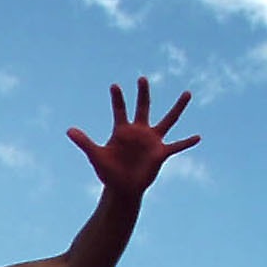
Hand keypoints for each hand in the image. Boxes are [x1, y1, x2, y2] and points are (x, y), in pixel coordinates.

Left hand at [67, 77, 199, 194]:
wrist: (121, 188)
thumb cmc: (108, 172)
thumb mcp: (96, 156)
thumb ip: (84, 142)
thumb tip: (68, 130)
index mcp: (122, 130)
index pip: (119, 110)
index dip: (117, 99)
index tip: (114, 86)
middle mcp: (139, 131)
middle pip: (143, 107)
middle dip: (143, 93)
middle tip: (142, 78)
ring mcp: (151, 141)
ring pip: (168, 120)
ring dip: (178, 107)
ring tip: (187, 93)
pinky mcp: (160, 153)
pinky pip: (177, 146)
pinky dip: (187, 142)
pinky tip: (198, 137)